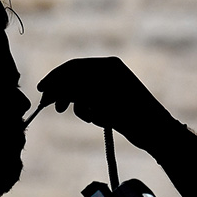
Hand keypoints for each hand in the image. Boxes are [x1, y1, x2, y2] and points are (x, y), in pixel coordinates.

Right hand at [37, 57, 176, 150]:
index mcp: (107, 65)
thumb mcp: (97, 98)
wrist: (155, 131)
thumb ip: (73, 89)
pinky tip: (95, 120)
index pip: (73, 67)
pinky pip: (91, 105)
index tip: (41, 91)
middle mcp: (108, 73)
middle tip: (55, 107)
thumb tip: (52, 87)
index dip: (55, 78)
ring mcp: (111, 88)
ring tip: (81, 117)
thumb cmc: (128, 111)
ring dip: (78, 105)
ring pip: (82, 94)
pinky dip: (88, 112)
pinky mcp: (112, 104)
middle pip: (76, 80)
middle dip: (64, 93)